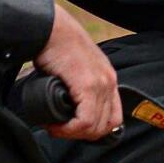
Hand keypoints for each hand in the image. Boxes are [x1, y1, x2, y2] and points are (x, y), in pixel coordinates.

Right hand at [32, 5, 122, 141]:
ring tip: (54, 128)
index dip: (93, 129)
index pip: (113, 118)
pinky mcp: (87, 84)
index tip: (72, 128)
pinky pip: (85, 121)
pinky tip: (55, 126)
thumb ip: (78, 85)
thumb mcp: (75, 67)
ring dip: (72, 133)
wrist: (50, 28)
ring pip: (95, 127)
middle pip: (105, 127)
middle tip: (60, 129)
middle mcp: (109, 81)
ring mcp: (101, 83)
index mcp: (107, 78)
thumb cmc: (55, 46)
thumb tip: (66, 108)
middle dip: (81, 134)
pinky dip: (69, 130)